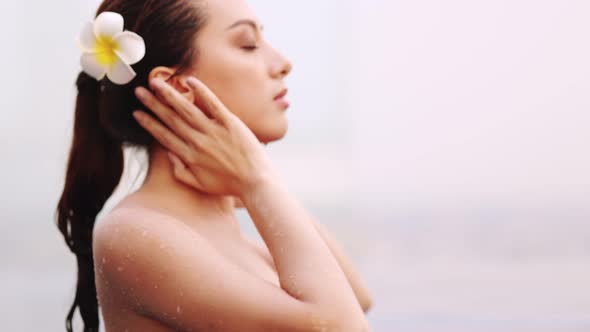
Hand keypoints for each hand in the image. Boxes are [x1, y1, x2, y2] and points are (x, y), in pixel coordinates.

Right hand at [133, 77, 275, 197]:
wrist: (255, 182)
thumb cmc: (229, 185)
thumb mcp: (200, 185)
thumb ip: (181, 171)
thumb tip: (169, 154)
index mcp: (189, 156)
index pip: (164, 136)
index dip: (149, 123)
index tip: (136, 113)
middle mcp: (198, 142)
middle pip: (171, 118)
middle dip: (153, 104)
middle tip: (139, 91)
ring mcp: (214, 131)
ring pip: (186, 109)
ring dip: (169, 94)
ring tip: (155, 82)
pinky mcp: (230, 123)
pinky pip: (213, 104)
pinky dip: (201, 91)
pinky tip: (189, 80)